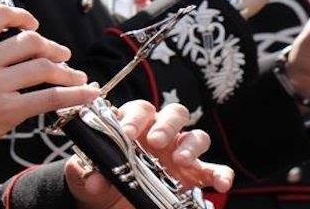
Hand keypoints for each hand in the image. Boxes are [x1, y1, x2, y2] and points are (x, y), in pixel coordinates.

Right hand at [0, 5, 97, 155]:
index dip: (21, 15)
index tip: (33, 23)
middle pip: (29, 41)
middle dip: (52, 47)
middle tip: (62, 55)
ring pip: (43, 67)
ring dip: (67, 71)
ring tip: (77, 77)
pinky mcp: (5, 111)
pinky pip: (48, 98)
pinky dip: (73, 95)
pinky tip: (86, 94)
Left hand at [66, 101, 232, 208]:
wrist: (108, 203)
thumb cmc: (100, 179)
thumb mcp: (88, 176)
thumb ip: (89, 172)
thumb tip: (94, 178)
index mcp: (135, 126)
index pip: (139, 110)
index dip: (134, 118)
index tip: (127, 133)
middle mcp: (161, 134)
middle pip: (173, 114)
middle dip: (166, 125)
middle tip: (156, 141)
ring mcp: (180, 153)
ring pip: (196, 136)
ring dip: (191, 145)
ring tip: (181, 160)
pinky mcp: (194, 175)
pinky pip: (213, 170)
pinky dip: (221, 174)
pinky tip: (221, 184)